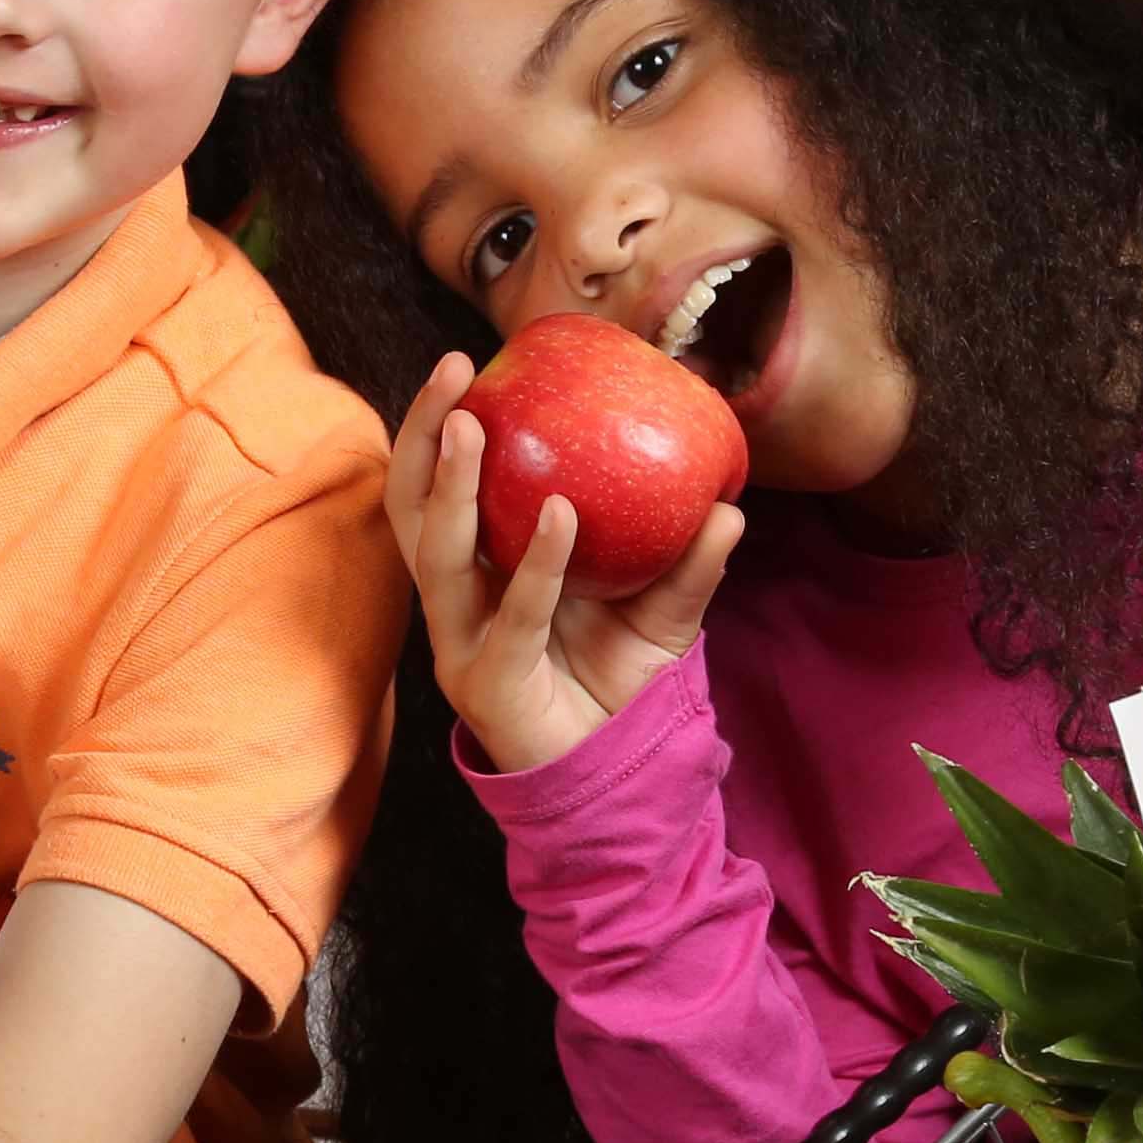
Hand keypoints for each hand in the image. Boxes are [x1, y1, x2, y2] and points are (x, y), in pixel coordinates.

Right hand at [386, 349, 744, 781]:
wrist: (615, 777)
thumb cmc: (618, 687)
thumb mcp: (662, 616)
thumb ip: (689, 566)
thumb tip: (731, 506)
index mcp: (480, 574)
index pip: (435, 491)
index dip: (436, 430)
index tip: (466, 365)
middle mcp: (457, 602)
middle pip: (411, 510)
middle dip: (423, 438)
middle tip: (453, 374)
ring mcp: (463, 644)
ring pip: (437, 557)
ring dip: (453, 488)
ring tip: (475, 427)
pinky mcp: (487, 685)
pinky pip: (510, 617)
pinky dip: (534, 566)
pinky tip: (559, 518)